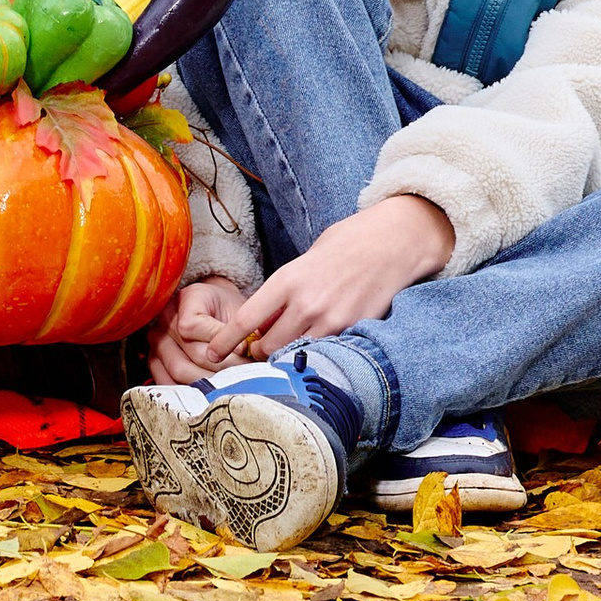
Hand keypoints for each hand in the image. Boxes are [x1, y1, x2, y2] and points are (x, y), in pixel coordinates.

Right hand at [148, 275, 249, 384]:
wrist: (217, 314)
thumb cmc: (228, 313)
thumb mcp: (237, 310)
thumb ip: (239, 328)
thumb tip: (241, 351)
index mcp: (186, 299)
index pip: (190, 326)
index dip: (218, 341)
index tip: (242, 349)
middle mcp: (166, 318)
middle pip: (189, 352)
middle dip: (220, 367)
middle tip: (243, 375)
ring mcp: (157, 341)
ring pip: (179, 371)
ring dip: (208, 382)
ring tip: (229, 383)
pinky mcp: (154, 361)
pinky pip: (168, 383)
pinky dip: (189, 392)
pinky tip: (208, 392)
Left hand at [231, 195, 454, 350]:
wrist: (389, 243)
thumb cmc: (343, 246)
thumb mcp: (303, 262)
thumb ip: (284, 292)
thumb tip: (265, 321)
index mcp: (287, 280)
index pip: (247, 319)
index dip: (225, 341)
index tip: (211, 354)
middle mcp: (306, 304)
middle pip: (268, 346)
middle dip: (260, 352)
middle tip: (261, 350)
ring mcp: (332, 321)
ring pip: (295, 355)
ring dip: (287, 356)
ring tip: (290, 348)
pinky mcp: (354, 332)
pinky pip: (326, 353)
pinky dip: (317, 354)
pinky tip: (320, 346)